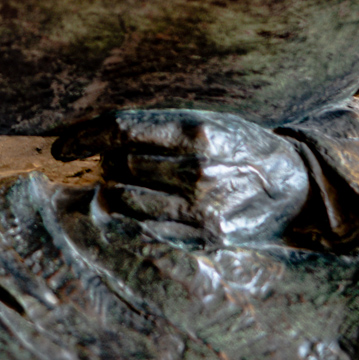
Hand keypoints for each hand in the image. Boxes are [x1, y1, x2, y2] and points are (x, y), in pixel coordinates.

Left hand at [58, 109, 309, 244]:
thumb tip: (99, 145)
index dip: (85, 138)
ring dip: (113, 193)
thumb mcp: (209, 122)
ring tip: (125, 186)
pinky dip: (129, 218)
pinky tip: (138, 209)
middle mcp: (199, 170)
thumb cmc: (241, 148)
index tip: (63, 146)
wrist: (296, 190)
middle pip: (120, 166)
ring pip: (124, 201)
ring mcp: (202, 207)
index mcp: (199, 131)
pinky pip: (143, 228)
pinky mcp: (204, 237)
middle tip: (116, 164)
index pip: (123, 130)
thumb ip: (158, 130)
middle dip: (109, 164)